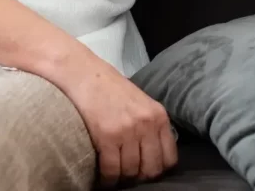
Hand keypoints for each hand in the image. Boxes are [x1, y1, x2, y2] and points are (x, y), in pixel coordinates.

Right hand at [57, 55, 177, 184]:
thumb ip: (150, 126)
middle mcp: (147, 124)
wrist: (85, 74)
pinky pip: (111, 170)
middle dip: (140, 177)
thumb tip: (152, 155)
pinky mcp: (107, 136)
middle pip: (151, 169)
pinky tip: (103, 178)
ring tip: (115, 177)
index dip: (158, 170)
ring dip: (121, 179)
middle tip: (129, 177)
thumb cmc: (111, 88)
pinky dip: (107, 179)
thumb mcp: (141, 103)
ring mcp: (128, 130)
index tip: (146, 172)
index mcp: (158, 115)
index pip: (169, 158)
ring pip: (130, 172)